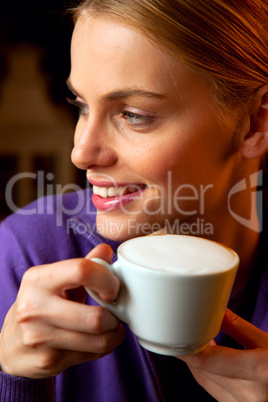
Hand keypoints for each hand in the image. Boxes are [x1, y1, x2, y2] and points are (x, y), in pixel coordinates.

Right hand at [0, 244, 124, 378]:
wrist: (10, 345)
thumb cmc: (38, 305)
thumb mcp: (55, 280)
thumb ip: (83, 265)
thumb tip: (106, 251)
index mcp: (37, 279)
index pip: (82, 270)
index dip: (107, 280)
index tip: (112, 289)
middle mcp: (35, 308)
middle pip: (94, 317)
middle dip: (114, 316)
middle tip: (115, 312)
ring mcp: (40, 337)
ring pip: (98, 340)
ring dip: (114, 334)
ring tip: (112, 326)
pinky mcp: (49, 360)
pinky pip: (92, 354)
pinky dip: (104, 346)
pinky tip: (100, 338)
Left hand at [177, 309, 267, 400]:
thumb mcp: (267, 342)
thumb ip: (239, 327)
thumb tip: (216, 309)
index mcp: (258, 370)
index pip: (208, 361)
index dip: (186, 349)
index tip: (173, 337)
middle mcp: (248, 394)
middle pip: (204, 369)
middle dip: (193, 349)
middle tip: (186, 329)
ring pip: (204, 380)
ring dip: (197, 360)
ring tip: (200, 340)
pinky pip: (212, 388)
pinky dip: (206, 372)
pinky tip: (209, 357)